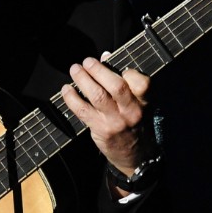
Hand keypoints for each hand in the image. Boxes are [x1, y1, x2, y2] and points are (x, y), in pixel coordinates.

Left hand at [61, 51, 154, 178]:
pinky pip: (83, 110)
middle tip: (87, 61)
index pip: (142, 83)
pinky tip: (66, 89)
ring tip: (75, 70)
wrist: (136, 155)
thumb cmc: (135, 123)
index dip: (129, 72)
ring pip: (97, 96)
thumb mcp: (138, 103)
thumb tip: (105, 57)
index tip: (116, 65)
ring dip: (83, 80)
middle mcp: (132, 111)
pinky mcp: (100, 128)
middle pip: (116, 86)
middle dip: (98, 70)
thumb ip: (124, 80)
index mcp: (144, 102)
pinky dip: (71, 98)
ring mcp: (115, 121)